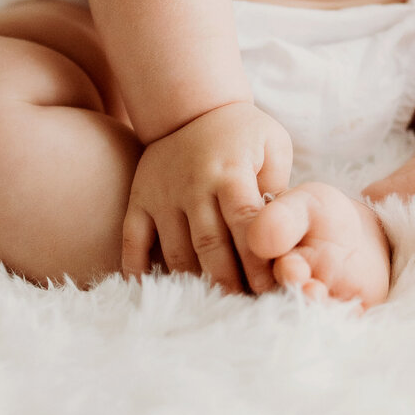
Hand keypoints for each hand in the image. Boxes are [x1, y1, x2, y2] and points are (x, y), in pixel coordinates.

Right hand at [121, 102, 292, 294]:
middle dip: (229, 282)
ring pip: (176, 252)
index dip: (258, 262)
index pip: (244, 225)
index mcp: (229, 171)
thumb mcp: (273, 145)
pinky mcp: (139, 200)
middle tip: (245, 310)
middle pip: (210, 246)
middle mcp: (192, 185)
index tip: (271, 290)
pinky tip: (154, 295)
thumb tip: (281, 237)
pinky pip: (133, 242)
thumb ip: (279, 189)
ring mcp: (161, 195)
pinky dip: (139, 272)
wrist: (190, 105)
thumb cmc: (243, 132)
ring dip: (195, 285)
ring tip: (214, 308)